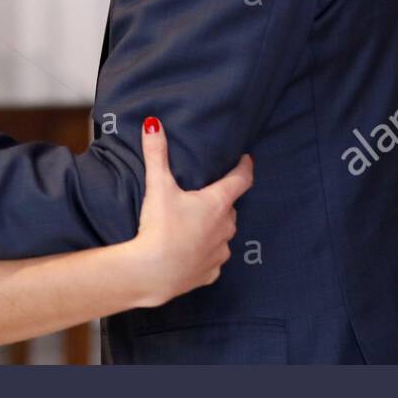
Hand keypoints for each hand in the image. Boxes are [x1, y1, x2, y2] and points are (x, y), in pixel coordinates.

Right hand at [127, 117, 253, 307]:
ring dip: (215, 227)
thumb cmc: (160, 228)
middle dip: (222, 200)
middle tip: (207, 194)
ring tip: (197, 223)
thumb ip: (157, 153)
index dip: (245, 167)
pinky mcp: (209, 274)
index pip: (241, 179)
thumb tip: (153, 123)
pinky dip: (207, 253)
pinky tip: (193, 251)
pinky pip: (214, 259)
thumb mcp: (158, 186)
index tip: (245, 159)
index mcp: (217, 204)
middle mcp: (225, 228)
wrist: (151, 273)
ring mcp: (219, 253)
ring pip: (224, 234)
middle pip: (230, 208)